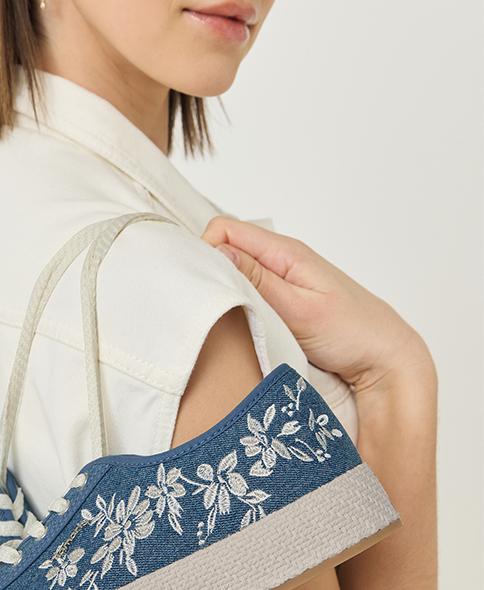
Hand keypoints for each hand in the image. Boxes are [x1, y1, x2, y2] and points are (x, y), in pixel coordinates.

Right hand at [201, 216, 431, 396]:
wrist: (386, 360)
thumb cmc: (353, 334)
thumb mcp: (300, 310)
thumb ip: (258, 280)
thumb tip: (217, 251)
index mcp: (286, 252)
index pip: (225, 229)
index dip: (205, 251)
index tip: (204, 284)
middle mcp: (281, 260)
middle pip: (226, 248)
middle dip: (211, 271)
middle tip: (212, 305)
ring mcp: (282, 280)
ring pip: (235, 271)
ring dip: (224, 290)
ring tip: (226, 317)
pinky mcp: (282, 300)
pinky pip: (248, 291)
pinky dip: (238, 304)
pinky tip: (241, 323)